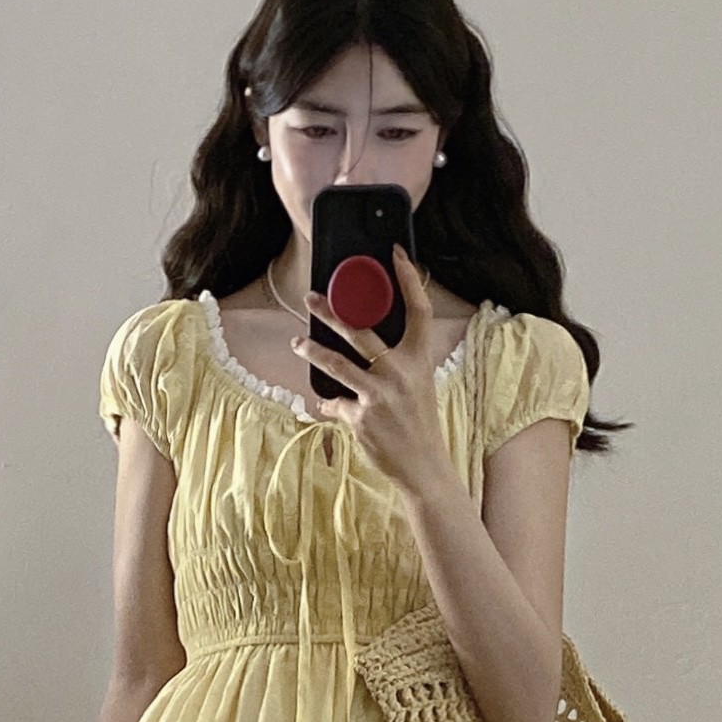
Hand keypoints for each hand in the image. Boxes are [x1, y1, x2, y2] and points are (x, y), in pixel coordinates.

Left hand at [293, 244, 452, 500]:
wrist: (424, 466)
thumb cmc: (419, 423)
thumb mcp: (418, 386)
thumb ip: (396, 364)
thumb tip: (363, 346)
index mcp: (420, 359)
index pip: (418, 310)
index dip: (408, 278)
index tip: (395, 254)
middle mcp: (400, 372)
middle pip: (360, 332)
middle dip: (330, 313)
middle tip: (311, 298)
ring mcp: (379, 395)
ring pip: (336, 364)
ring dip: (313, 351)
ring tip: (298, 344)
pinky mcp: (361, 417)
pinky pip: (337, 403)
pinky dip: (334, 405)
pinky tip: (330, 407)